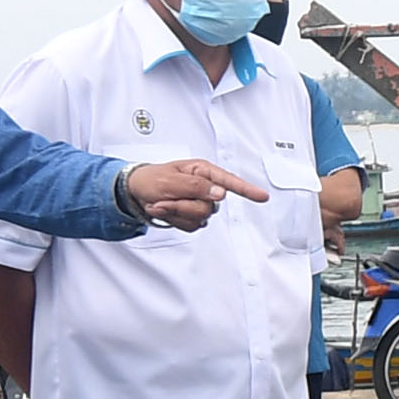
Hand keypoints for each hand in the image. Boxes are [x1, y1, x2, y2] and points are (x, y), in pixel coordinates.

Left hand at [122, 157, 265, 228]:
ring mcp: (198, 203)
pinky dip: (173, 221)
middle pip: (209, 207)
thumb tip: (221, 192)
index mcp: (202, 172)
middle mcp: (204, 187)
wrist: (135, 191)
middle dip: (182, 207)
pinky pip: (190, 226)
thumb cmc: (150, 179)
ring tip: (159, 204)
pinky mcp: (191, 217)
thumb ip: (196, 186)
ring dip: (175, 214)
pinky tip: (163, 210)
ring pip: (199, 219)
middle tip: (162, 200)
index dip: (247, 190)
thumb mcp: (170, 179)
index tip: (263, 197)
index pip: (230, 182)